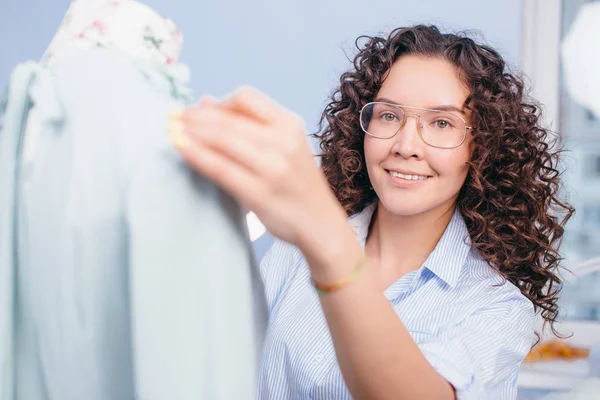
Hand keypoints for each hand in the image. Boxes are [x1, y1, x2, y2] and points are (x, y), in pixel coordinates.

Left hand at [169, 87, 348, 253]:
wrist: (320, 223)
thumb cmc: (297, 183)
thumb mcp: (285, 146)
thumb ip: (249, 125)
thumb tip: (205, 102)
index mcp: (290, 125)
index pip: (247, 99)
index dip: (217, 103)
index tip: (198, 110)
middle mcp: (283, 143)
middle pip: (230, 120)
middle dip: (195, 117)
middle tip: (172, 118)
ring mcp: (273, 169)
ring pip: (223, 140)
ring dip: (192, 132)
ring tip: (172, 131)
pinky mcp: (260, 193)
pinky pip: (221, 169)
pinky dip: (197, 156)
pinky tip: (182, 149)